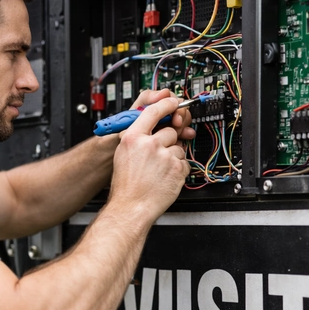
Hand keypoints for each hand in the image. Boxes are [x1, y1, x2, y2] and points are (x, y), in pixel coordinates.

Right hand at [110, 93, 190, 222]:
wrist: (131, 207)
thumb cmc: (126, 186)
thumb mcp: (124, 154)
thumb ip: (137, 138)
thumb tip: (152, 128)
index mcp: (133, 138)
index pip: (153, 111)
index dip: (166, 104)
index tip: (173, 102)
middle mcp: (149, 144)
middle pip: (169, 131)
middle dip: (168, 142)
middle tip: (158, 157)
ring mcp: (165, 156)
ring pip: (179, 148)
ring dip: (173, 158)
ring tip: (160, 171)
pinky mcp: (177, 169)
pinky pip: (184, 163)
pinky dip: (179, 170)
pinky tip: (166, 178)